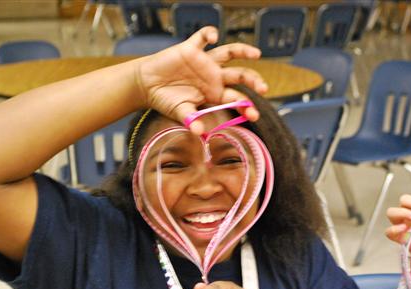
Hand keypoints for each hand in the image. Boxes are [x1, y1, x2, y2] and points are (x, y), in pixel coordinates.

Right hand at [135, 26, 267, 134]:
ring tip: (256, 54)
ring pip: (229, 53)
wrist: (146, 85)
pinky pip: (202, 37)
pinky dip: (209, 33)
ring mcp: (204, 62)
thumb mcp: (179, 112)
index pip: (236, 98)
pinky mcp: (191, 49)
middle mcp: (214, 76)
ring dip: (243, 51)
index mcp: (214, 94)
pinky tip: (213, 37)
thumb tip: (199, 133)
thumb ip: (191, 120)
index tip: (254, 115)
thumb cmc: (166, 100)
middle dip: (253, 81)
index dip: (246, 106)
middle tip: (264, 89)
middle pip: (240, 75)